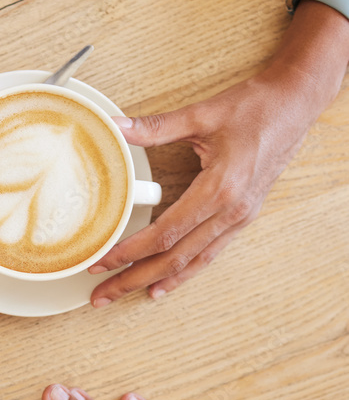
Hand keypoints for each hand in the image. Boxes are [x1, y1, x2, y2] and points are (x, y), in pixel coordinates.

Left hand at [89, 63, 326, 303]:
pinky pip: (208, 254)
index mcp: (219, 189)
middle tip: (102, 294)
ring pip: (192, 263)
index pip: (166, 233)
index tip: (102, 261)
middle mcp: (231, 212)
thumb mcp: (202, 115)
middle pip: (175, 258)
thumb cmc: (255, 107)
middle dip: (134, 279)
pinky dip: (183, 273)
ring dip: (156, 281)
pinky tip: (162, 285)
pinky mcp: (242, 218)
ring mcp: (239, 219)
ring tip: (124, 294)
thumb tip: (115, 127)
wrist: (297, 104)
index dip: (130, 251)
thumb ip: (155, 127)